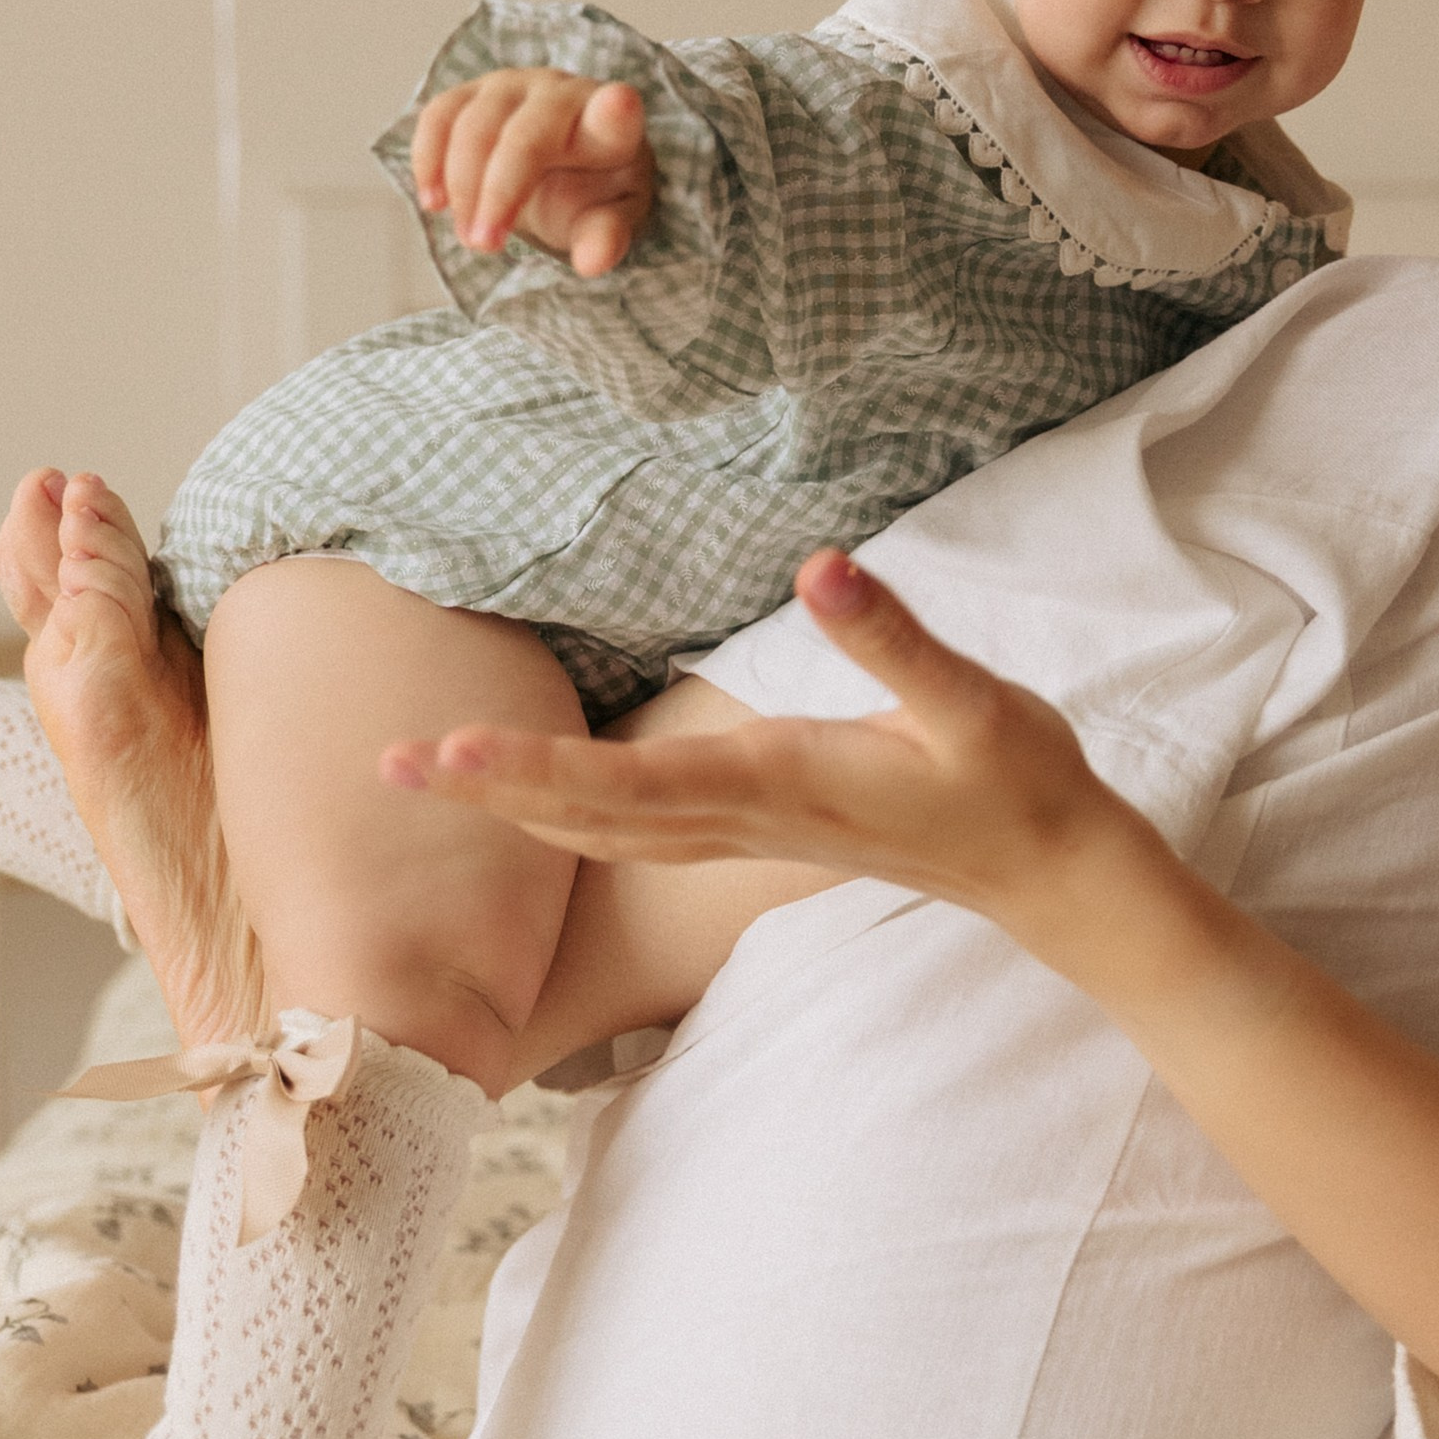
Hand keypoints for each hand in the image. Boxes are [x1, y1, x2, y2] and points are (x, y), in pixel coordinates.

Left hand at [385, 549, 1140, 938]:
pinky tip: (537, 806)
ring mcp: (748, 832)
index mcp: (777, 780)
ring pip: (604, 832)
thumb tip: (825, 567)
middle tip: (385, 763)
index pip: (627, 783)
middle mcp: (745, 815)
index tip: (448, 753)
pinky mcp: (760, 830)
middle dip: (486, 791)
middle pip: (588, 816)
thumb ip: (892, 636)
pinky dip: (570, 819)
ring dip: (513, 806)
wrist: (1053, 870)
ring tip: (429, 776)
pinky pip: (638, 836)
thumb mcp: (967, 699)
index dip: (532, 770)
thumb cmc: (1016, 780)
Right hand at [411, 68, 656, 279]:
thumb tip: (592, 262)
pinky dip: (428, 161)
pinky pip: (439, 116)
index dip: (613, 110)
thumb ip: (604, 237)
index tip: (618, 107)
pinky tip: (434, 201)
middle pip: (522, 137)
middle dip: (497, 194)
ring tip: (470, 237)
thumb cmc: (589, 191)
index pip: (614, 113)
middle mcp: (560, 93)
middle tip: (484, 246)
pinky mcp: (470, 92)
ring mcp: (511, 86)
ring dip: (461, 188)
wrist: (558, 166)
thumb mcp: (606, 220)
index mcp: (609, 125)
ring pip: (472, 127)